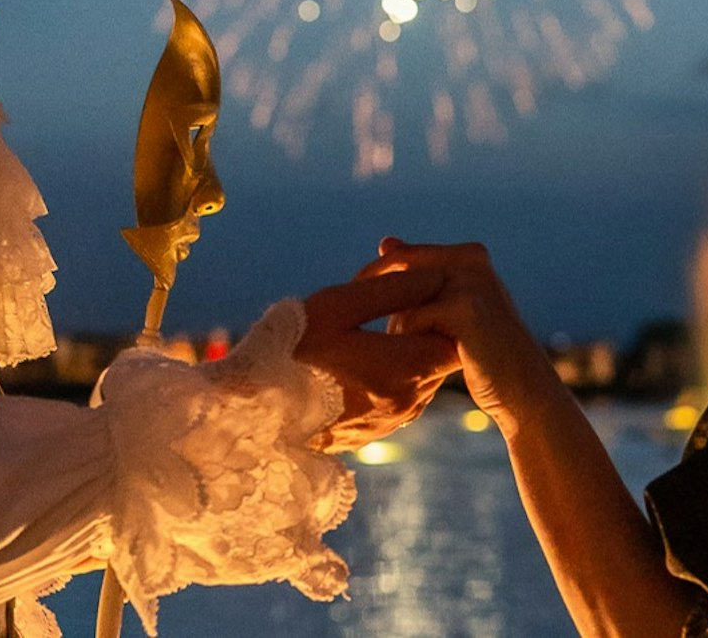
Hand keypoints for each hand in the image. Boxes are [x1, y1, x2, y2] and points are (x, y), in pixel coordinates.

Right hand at [296, 267, 458, 451]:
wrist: (251, 414)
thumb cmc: (290, 351)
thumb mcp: (338, 305)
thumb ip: (393, 288)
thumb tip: (435, 276)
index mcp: (405, 369)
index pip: (456, 334)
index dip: (439, 307)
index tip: (409, 291)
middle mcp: (408, 401)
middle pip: (440, 353)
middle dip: (422, 324)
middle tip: (384, 304)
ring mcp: (393, 421)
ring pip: (422, 374)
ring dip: (406, 348)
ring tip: (364, 330)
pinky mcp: (375, 432)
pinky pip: (401, 393)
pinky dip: (391, 371)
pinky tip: (356, 358)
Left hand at [357, 239, 561, 436]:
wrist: (524, 390)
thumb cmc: (483, 353)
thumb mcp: (451, 308)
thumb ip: (421, 276)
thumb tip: (386, 243)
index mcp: (470, 253)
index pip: (403, 256)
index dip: (375, 284)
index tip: (368, 316)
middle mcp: (471, 257)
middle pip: (398, 274)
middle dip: (384, 307)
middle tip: (395, 342)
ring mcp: (470, 279)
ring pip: (400, 300)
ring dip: (399, 331)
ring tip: (423, 355)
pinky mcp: (464, 306)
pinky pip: (411, 321)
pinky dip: (411, 346)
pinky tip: (433, 365)